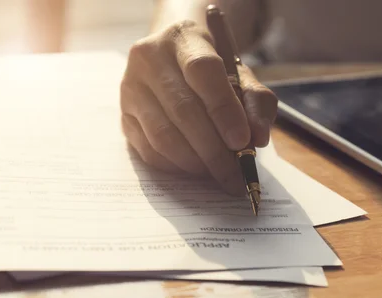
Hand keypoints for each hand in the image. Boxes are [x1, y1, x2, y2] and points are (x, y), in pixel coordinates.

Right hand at [120, 20, 277, 194]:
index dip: (223, 109)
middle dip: (214, 150)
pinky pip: (149, 150)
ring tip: (219, 173)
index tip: (242, 142)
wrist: (176, 58)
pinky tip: (197, 169)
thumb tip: (257, 138)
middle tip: (236, 174)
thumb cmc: (214, 71)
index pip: (202, 71)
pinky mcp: (124, 115)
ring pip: (163, 135)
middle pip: (183, 109)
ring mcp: (131, 88)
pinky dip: (177, 166)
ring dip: (196, 163)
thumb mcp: (242, 77)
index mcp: (183, 38)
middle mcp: (149, 58)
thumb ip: (256, 103)